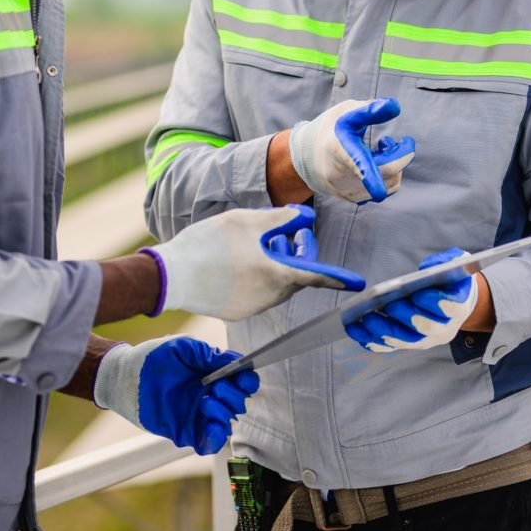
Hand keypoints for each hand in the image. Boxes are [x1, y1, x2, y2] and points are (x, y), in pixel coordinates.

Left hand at [93, 336, 259, 453]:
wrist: (128, 374)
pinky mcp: (186, 431)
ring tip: (206, 400)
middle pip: (238, 403)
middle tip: (215, 386)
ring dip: (223, 412)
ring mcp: (198, 415)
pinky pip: (209, 443)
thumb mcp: (185, 348)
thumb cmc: (156, 357)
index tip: (243, 376)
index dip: (247, 380)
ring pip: (227, 424)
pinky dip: (215, 437)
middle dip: (233, 395)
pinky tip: (210, 423)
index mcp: (213, 375)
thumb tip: (234, 361)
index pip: (242, 381)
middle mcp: (209, 396)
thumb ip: (209, 355)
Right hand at [147, 204, 364, 320]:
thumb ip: (281, 219)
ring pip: (275, 285)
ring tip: (253, 244)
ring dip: (274, 266)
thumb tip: (305, 218)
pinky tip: (234, 261)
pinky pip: (256, 293)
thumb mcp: (247, 222)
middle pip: (294, 276)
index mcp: (276, 274)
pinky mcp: (238, 313)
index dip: (338, 277)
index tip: (359, 283)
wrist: (172, 275)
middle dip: (295, 256)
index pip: (316, 275)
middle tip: (285, 235)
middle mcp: (270, 297)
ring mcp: (253, 308)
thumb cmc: (209, 244)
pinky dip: (256, 277)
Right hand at [289, 98, 414, 202]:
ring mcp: (346, 190)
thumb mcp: (346, 112)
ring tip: (382, 148)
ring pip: (388, 183)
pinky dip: (388, 176)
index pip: (357, 164)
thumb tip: (394, 106)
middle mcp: (340, 175)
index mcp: (338, 149)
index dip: (368, 177)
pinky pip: (383, 191)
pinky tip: (377, 163)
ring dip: (395, 164)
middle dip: (400, 155)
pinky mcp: (353, 198)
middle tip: (396, 140)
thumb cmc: (330, 128)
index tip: (378, 191)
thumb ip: (370, 110)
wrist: (305, 154)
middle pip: (385, 172)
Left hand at [344, 248, 477, 351]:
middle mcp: (444, 327)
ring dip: (384, 331)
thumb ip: (444, 262)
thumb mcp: (454, 262)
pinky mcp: (409, 343)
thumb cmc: (450, 279)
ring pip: (405, 340)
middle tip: (388, 305)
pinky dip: (373, 340)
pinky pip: (390, 345)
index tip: (418, 294)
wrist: (454, 299)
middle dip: (406, 316)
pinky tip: (356, 330)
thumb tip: (426, 269)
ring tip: (364, 319)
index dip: (436, 303)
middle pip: (426, 328)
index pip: (452, 308)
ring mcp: (426, 339)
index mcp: (458, 305)